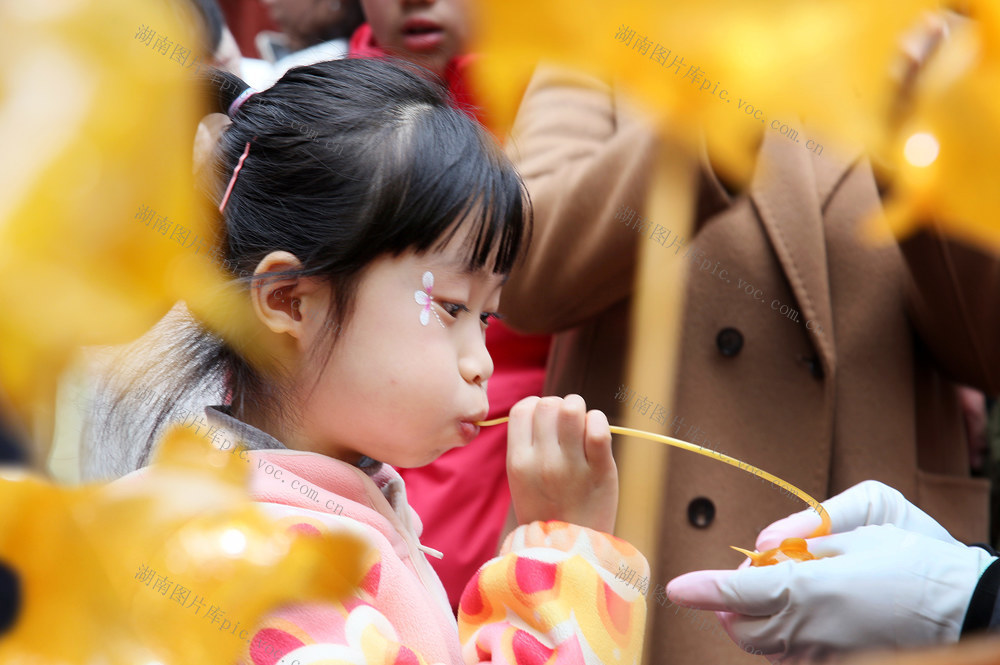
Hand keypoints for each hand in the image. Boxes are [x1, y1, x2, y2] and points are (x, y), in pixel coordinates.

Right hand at [506, 395, 616, 532]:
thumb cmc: (547, 509)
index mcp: (518, 462)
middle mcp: (542, 461)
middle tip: (567, 428)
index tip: (546, 424)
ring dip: (579, 410)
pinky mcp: (601, 470)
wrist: (570, 551)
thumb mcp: (522, 479)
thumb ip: (529, 444)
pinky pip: (598, 427)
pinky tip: (596, 436)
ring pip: (572, 408)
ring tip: (582, 428)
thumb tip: (545, 405)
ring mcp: (571, 466)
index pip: (522, 408)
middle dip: (559, 407)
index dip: (536, 408)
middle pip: (547, 404)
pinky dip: (598, 422)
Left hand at [666, 481, 996, 661]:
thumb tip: (766, 540)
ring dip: (757, 619)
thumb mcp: (874, 512)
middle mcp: (812, 631)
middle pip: (741, 627)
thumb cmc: (923, 559)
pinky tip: (806, 615)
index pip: (739, 594)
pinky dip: (784, 637)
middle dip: (731, 602)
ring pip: (764, 647)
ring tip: (788, 589)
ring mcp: (825, 656)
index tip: (678, 586)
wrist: (971, 608)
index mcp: (814, 589)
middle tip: (754, 574)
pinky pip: (792, 658)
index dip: (704, 589)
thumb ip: (810, 522)